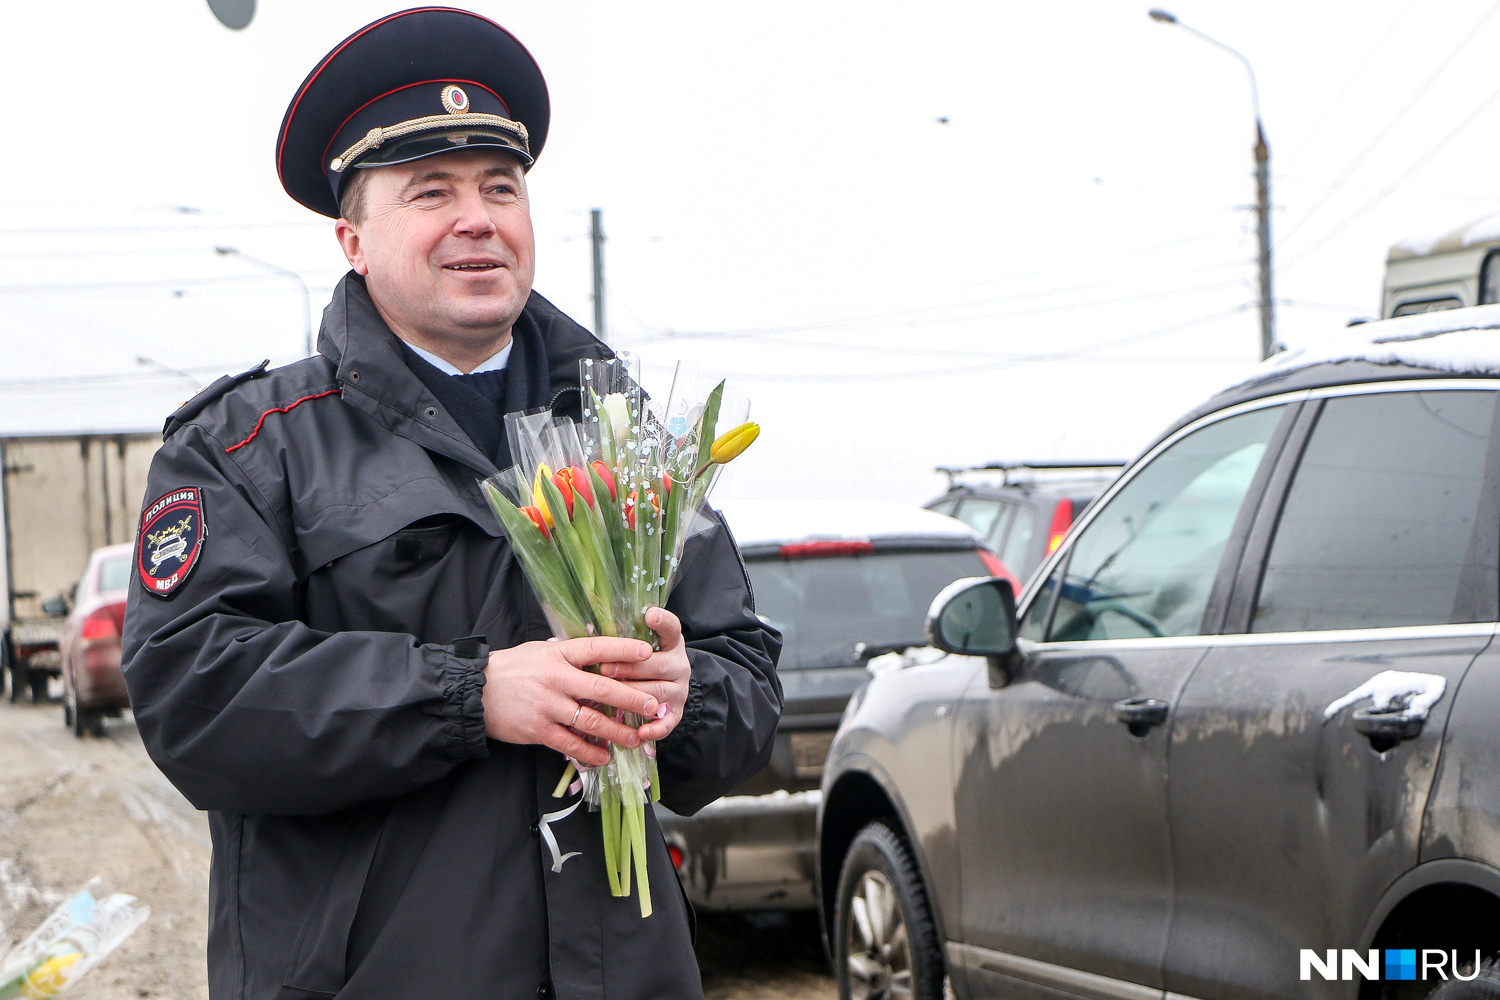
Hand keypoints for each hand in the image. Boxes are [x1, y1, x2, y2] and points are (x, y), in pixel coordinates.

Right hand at [482, 635, 658, 766]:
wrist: (474, 692)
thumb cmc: (511, 669)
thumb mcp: (539, 651)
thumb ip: (569, 656)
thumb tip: (601, 655)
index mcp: (558, 655)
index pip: (596, 648)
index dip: (622, 649)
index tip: (647, 652)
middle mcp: (555, 679)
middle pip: (601, 689)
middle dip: (631, 698)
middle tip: (652, 705)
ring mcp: (547, 706)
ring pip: (590, 721)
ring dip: (617, 732)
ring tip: (636, 738)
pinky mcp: (538, 730)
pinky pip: (570, 744)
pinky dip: (590, 752)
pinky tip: (604, 756)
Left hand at [603, 607, 690, 742]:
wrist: (662, 690)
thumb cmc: (637, 666)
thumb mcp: (635, 649)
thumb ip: (623, 640)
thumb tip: (590, 626)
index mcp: (671, 644)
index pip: (671, 628)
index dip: (662, 621)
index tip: (649, 614)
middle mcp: (679, 665)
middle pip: (659, 665)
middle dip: (630, 667)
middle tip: (604, 669)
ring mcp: (679, 690)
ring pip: (658, 693)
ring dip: (634, 695)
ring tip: (612, 697)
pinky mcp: (676, 713)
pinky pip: (667, 722)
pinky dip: (655, 728)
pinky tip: (641, 732)